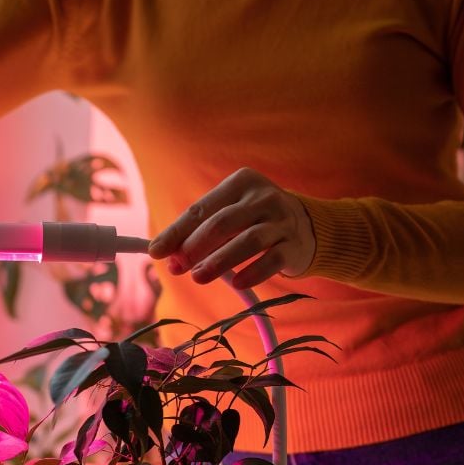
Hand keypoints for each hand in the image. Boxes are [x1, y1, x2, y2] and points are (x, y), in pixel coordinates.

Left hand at [147, 167, 315, 288]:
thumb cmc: (255, 220)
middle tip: (177, 268)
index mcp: (241, 182)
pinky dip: (253, 272)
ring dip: (220, 261)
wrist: (307, 226)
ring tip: (198, 278)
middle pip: (222, 223)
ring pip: (248, 240)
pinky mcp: (294, 245)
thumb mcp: (229, 215)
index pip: (201, 209)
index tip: (156, 251)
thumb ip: (200, 232)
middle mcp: (264, 197)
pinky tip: (237, 282)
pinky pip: (272, 260)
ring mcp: (282, 220)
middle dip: (195, 247)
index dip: (176, 232)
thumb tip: (168, 256)